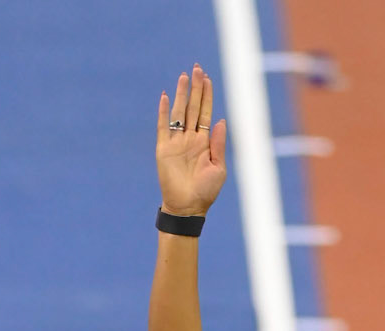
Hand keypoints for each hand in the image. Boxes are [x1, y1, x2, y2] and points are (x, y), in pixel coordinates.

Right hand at [157, 65, 226, 215]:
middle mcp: (190, 139)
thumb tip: (221, 121)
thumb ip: (219, 144)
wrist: (187, 208)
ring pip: (178, 112)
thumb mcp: (218, 168)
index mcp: (204, 142)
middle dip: (196, 88)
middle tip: (197, 68)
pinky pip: (163, 126)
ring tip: (184, 76)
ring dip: (181, 94)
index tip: (207, 78)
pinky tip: (164, 96)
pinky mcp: (164, 149)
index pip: (206, 113)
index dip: (207, 96)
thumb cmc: (205, 192)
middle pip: (193, 107)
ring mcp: (176, 142)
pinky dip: (163, 112)